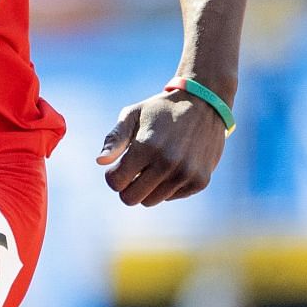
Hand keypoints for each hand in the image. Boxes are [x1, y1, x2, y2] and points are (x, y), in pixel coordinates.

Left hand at [96, 90, 227, 206]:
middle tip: (132, 171)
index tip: (117, 166)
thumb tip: (100, 162)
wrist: (205, 105)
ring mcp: (186, 174)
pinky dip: (166, 186)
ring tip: (152, 166)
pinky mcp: (200, 181)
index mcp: (147, 146)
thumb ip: (115, 139)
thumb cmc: (161, 110)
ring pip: (151, 201)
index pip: (116, 182)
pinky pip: (171, 197)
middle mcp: (168, 163)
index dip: (112, 176)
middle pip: (131, 198)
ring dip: (146, 187)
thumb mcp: (133, 115)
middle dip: (126, 187)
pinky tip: (171, 166)